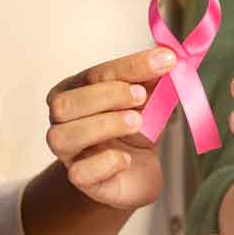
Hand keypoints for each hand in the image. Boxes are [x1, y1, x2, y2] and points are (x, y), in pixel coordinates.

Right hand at [46, 47, 176, 209]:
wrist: (135, 170)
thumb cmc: (135, 128)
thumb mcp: (148, 99)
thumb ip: (154, 78)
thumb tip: (171, 55)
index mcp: (75, 89)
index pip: (96, 73)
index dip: (131, 66)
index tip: (166, 60)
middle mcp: (62, 119)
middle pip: (65, 103)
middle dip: (107, 96)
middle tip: (141, 98)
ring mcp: (68, 152)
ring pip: (64, 136)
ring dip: (104, 125)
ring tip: (137, 123)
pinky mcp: (81, 179)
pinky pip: (79, 172)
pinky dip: (106, 162)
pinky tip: (126, 159)